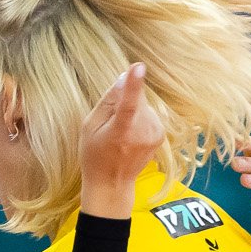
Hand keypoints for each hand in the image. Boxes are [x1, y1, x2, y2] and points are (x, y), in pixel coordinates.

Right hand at [78, 62, 157, 217]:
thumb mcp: (89, 128)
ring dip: (132, 111)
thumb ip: (107, 102)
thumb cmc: (95, 155)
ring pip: (143, 105)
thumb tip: (124, 79)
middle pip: (136, 98)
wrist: (112, 184)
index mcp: (121, 130)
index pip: (128, 104)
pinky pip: (148, 114)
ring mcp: (154, 133)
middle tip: (110, 122)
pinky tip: (130, 137)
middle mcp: (142, 131)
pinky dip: (139, 119)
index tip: (137, 67)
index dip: (133, 84)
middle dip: (124, 101)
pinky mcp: (160, 133)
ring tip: (120, 133)